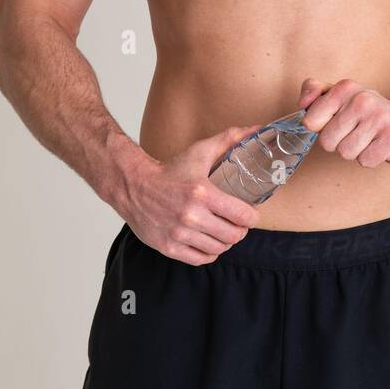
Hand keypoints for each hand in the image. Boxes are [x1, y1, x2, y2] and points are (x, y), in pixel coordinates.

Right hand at [114, 123, 262, 265]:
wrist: (134, 185)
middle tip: (238, 223)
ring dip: (226, 242)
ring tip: (225, 232)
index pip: (242, 215)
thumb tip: (255, 129)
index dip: (252, 217)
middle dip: (240, 230)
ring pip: (219, 248)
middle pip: (233, 235)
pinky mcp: (168, 247)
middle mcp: (191, 216)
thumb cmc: (169, 170)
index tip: (251, 213)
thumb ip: (228, 140)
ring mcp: (179, 233)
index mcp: (202, 193)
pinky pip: (200, 258)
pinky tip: (210, 243)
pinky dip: (210, 253)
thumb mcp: (199, 152)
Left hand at [297, 78, 389, 167]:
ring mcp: (379, 118)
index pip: (311, 120)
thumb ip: (316, 92)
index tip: (336, 122)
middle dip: (339, 142)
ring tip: (368, 139)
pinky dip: (371, 158)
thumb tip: (302, 104)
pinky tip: (380, 146)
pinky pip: (364, 161)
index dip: (321, 128)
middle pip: (327, 141)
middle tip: (356, 132)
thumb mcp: (343, 95)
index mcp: (346, 88)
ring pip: (345, 152)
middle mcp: (363, 100)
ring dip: (355, 151)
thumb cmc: (371, 112)